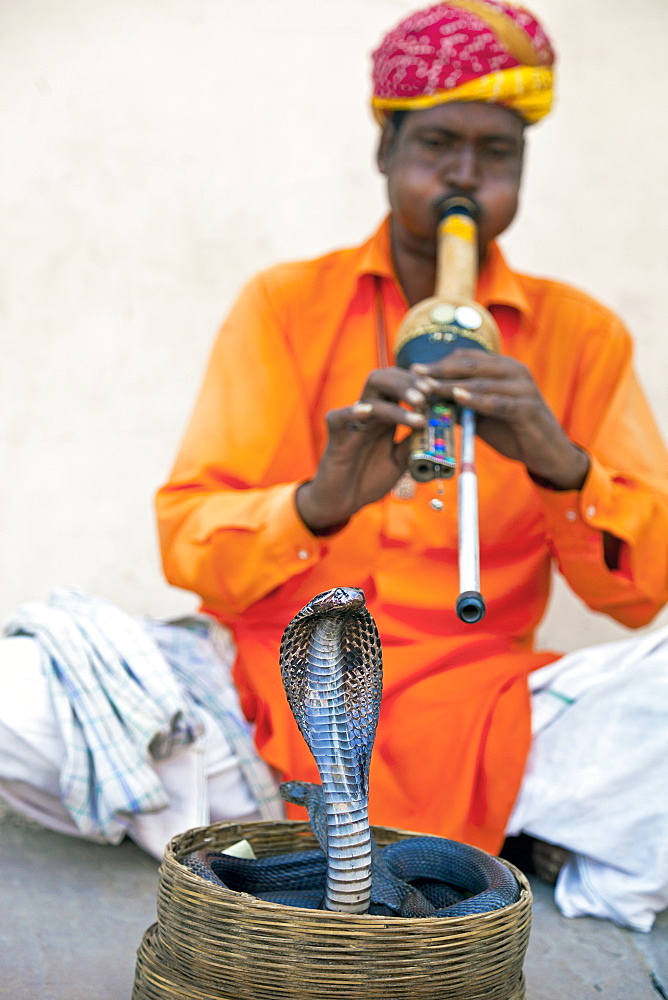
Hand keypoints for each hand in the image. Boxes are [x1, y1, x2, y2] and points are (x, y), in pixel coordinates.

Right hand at [296, 369, 436, 532]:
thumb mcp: (401, 460)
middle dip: (409, 381)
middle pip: (385, 379)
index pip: (401, 386)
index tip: (439, 390)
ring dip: (396, 393)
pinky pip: (339, 417)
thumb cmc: (370, 479)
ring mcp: (352, 422)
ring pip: (370, 393)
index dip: (420, 384)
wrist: (344, 502)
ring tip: (418, 403)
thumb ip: (415, 443)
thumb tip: (438, 428)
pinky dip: (353, 412)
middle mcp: (369, 413)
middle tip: (429, 392)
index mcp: (385, 417)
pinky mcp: (335, 435)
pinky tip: (368, 411)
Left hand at [412, 349, 589, 489]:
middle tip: (416, 373)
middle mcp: (515, 371)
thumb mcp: (482, 416)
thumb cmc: (513, 432)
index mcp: (504, 368)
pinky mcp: (528, 407)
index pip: (467, 358)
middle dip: (440, 369)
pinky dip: (476, 400)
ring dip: (452, 384)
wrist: (547, 454)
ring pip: (481, 382)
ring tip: (429, 386)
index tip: (415, 369)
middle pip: (471, 364)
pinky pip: (498, 402)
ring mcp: (523, 388)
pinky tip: (457, 398)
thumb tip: (429, 399)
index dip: (440, 362)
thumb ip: (461, 404)